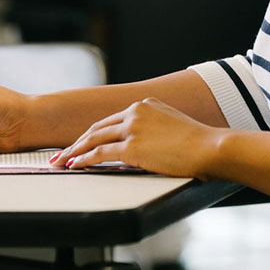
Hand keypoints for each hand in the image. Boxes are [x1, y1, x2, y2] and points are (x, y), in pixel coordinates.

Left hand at [54, 97, 223, 178]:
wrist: (209, 147)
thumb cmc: (197, 142)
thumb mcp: (171, 124)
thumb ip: (153, 128)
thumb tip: (142, 145)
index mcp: (145, 104)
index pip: (110, 120)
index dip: (92, 133)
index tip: (80, 143)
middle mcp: (136, 111)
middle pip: (97, 127)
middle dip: (76, 142)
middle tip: (60, 154)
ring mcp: (133, 128)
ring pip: (95, 139)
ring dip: (74, 151)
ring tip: (61, 162)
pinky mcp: (133, 146)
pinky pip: (101, 153)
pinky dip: (84, 159)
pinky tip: (75, 165)